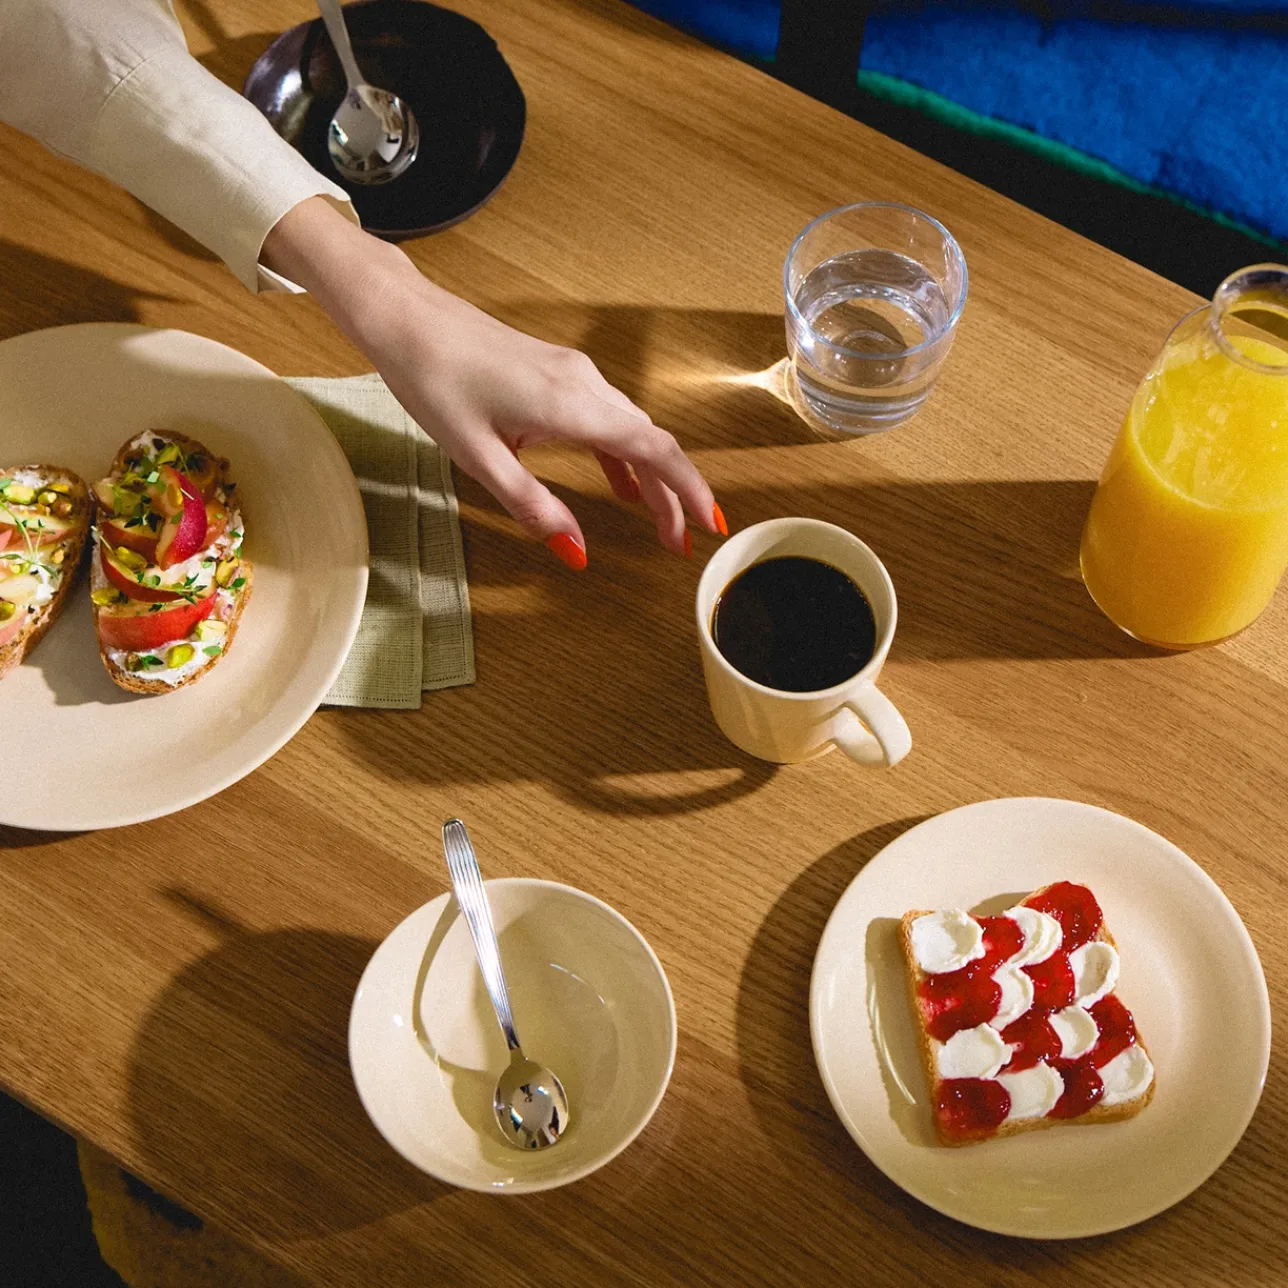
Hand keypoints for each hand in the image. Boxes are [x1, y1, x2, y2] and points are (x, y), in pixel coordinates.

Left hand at [262, 199, 725, 566]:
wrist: (408, 318)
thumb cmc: (434, 379)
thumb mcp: (479, 457)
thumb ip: (532, 506)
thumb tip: (575, 551)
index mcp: (571, 406)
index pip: (654, 450)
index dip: (688, 490)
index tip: (708, 524)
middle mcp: (585, 384)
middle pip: (651, 443)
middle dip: (673, 494)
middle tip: (680, 541)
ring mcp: (575, 373)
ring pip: (632, 429)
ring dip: (650, 475)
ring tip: (657, 520)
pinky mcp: (559, 371)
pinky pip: (608, 416)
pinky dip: (623, 453)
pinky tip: (619, 481)